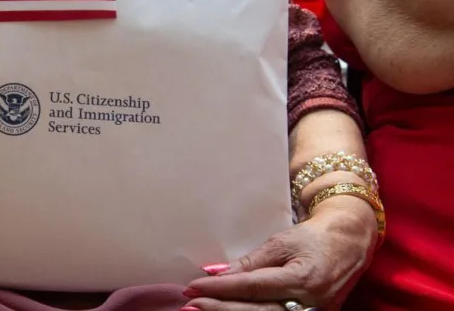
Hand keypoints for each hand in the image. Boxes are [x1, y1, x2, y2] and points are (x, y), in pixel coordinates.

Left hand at [182, 195, 378, 310]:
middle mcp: (310, 303)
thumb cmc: (315, 237)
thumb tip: (217, 272)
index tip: (195, 285)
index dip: (221, 288)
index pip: (252, 287)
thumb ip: (250, 262)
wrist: (351, 242)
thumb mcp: (281, 242)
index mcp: (303, 278)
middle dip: (219, 308)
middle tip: (191, 302)